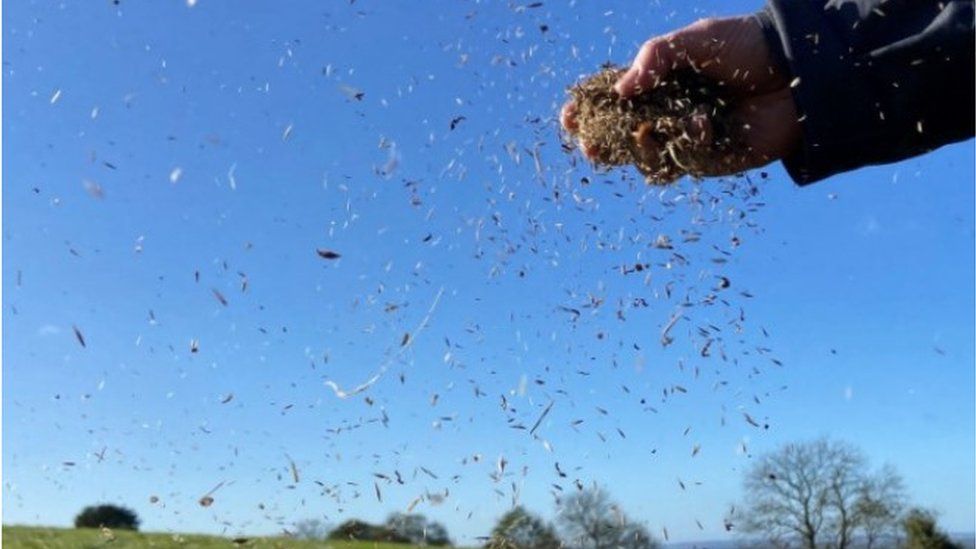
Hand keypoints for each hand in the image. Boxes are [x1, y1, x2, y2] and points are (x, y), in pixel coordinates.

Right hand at [562, 16, 801, 176]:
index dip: (588, 113)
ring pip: (647, 161)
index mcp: (658, 86)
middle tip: (590, 145)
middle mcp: (669, 116)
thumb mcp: (694, 40)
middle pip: (621, 141)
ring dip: (642, 149)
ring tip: (647, 132)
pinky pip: (685, 164)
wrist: (798, 69)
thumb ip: (654, 58)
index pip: (613, 105)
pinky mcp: (713, 159)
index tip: (569, 116)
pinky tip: (702, 123)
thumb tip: (620, 91)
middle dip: (600, 145)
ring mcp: (689, 140)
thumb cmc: (746, 46)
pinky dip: (688, 144)